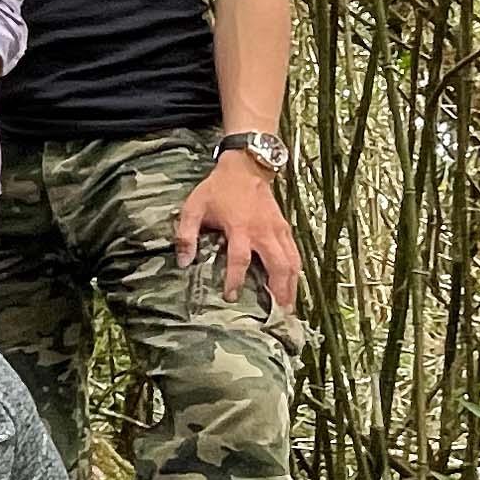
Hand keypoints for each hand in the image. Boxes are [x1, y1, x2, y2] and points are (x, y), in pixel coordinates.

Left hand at [176, 151, 303, 309]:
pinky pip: (294, 253)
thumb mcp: (194, 207)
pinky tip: (293, 286)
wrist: (245, 167)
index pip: (240, 259)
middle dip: (279, 289)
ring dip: (291, 285)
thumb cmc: (218, 189)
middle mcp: (263, 231)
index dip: (235, 279)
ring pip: (291, 261)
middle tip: (277, 313)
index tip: (231, 297)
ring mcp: (277, 229)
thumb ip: (186, 234)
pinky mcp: (285, 228)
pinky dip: (296, 271)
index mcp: (240, 227)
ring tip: (288, 307)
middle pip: (277, 264)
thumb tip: (183, 262)